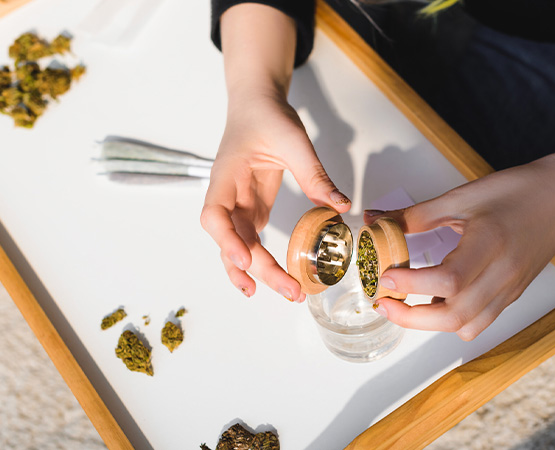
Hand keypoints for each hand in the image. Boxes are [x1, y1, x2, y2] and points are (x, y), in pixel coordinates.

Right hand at [201, 91, 350, 301]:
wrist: (258, 105)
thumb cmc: (267, 116)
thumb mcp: (294, 141)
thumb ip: (315, 175)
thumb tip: (340, 206)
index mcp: (226, 175)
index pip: (214, 214)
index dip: (226, 240)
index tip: (246, 258)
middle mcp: (227, 196)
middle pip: (231, 241)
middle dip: (257, 268)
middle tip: (290, 289)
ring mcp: (238, 206)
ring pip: (240, 247)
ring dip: (259, 272)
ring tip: (288, 292)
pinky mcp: (252, 210)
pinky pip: (252, 242)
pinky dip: (263, 262)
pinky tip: (279, 280)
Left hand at [365, 163, 554, 340]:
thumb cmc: (517, 191)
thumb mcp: (462, 196)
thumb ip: (416, 215)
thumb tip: (376, 221)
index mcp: (490, 244)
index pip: (448, 280)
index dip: (411, 284)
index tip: (385, 275)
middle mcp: (503, 274)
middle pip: (455, 316)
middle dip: (411, 317)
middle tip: (383, 302)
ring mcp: (510, 290)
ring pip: (466, 326)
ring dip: (430, 323)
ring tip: (404, 305)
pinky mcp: (512, 295)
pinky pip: (479, 321)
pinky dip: (452, 320)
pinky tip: (435, 300)